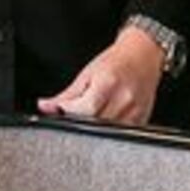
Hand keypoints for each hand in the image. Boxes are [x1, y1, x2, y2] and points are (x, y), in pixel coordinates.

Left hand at [37, 26, 162, 124]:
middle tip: (75, 115)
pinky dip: (109, 133)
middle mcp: (123, 99)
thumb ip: (67, 94)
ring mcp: (134, 112)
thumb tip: (45, 106)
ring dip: (94, 129)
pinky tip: (106, 121)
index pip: (84, 109)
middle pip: (95, 124)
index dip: (69, 112)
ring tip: (91, 116)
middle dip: (80, 122)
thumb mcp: (88, 73)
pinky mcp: (141, 120)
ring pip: (107, 134)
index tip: (62, 110)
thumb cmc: (116, 61)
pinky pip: (120, 136)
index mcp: (108, 83)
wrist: (144, 55)